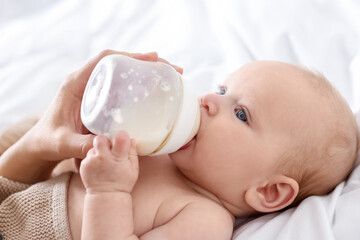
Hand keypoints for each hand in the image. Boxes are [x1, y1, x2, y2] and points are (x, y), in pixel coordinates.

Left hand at [0, 50, 181, 182]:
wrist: (41, 143)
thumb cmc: (49, 140)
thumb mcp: (63, 143)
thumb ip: (81, 145)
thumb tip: (108, 146)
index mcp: (76, 83)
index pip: (104, 60)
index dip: (130, 55)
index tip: (153, 58)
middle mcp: (87, 81)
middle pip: (119, 62)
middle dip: (147, 62)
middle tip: (172, 68)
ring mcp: (95, 89)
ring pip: (124, 73)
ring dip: (147, 72)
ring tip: (171, 76)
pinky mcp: (101, 99)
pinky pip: (123, 86)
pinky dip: (141, 85)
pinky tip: (156, 92)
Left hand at [80, 131, 138, 193]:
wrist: (106, 195)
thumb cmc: (123, 181)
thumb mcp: (133, 168)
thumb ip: (132, 152)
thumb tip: (130, 139)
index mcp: (118, 157)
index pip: (120, 137)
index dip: (121, 136)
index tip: (121, 139)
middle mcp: (103, 158)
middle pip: (101, 138)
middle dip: (105, 141)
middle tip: (109, 148)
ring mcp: (92, 161)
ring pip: (94, 146)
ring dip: (98, 150)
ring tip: (103, 160)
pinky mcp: (84, 165)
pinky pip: (88, 155)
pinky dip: (93, 158)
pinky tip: (97, 166)